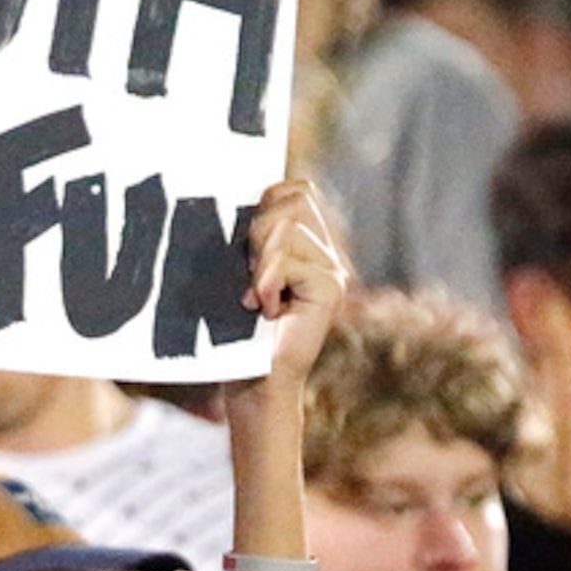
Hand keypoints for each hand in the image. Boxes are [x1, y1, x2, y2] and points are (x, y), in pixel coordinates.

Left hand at [239, 178, 348, 389]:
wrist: (253, 381)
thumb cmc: (237, 326)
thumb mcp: (239, 270)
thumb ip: (251, 234)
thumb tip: (239, 195)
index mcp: (308, 242)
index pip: (298, 189)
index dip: (268, 201)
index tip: (246, 241)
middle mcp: (327, 252)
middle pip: (296, 199)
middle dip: (258, 230)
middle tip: (248, 272)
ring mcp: (334, 270)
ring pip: (288, 228)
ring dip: (258, 262)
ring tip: (255, 296)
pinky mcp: (331, 288)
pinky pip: (286, 262)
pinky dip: (264, 284)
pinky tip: (264, 311)